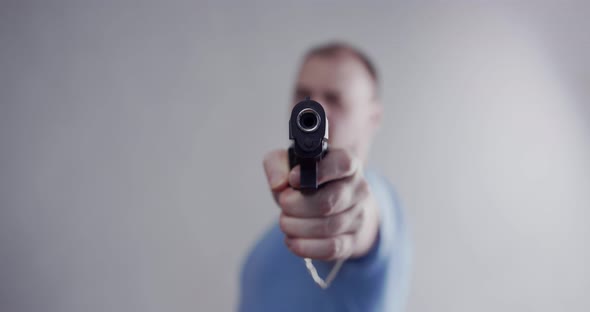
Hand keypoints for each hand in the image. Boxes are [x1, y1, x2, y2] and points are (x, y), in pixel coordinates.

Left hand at [263, 148, 379, 260]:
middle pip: (329, 202)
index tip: (292, 179)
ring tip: (285, 222)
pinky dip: (307, 247)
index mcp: (347, 163)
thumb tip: (279, 184)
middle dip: (297, 206)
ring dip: (298, 227)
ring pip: (329, 227)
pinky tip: (292, 241)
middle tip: (283, 204)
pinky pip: (332, 248)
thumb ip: (277, 165)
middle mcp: (358, 189)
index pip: (342, 164)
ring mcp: (358, 216)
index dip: (318, 172)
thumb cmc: (307, 180)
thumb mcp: (288, 163)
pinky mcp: (352, 240)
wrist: (330, 203)